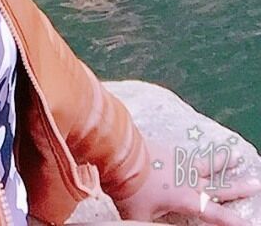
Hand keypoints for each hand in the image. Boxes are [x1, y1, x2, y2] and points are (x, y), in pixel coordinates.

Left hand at [113, 136, 260, 224]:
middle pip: (219, 185)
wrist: (119, 152)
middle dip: (239, 187)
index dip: (233, 221)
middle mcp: (188, 179)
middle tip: (256, 184)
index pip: (215, 214)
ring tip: (235, 156)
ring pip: (206, 162)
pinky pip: (187, 153)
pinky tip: (194, 153)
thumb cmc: (129, 188)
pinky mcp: (168, 148)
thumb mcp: (139, 216)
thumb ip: (148, 225)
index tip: (250, 223)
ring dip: (222, 161)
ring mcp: (179, 161)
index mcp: (186, 199)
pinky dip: (196, 153)